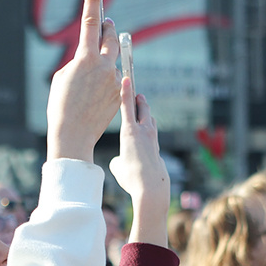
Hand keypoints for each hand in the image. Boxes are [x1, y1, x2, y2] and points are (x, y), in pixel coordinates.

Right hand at [45, 0, 120, 162]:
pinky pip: (114, 79)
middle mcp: (104, 66)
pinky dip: (106, 82)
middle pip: (111, 36)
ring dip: (104, 61)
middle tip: (105, 24)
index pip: (90, 20)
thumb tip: (89, 57)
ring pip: (113, 60)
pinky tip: (94, 95)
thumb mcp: (62, 76)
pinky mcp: (119, 93)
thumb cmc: (61, 105)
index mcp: (85, 58)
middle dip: (108, 28)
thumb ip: (78, 61)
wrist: (73, 134)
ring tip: (90, 78)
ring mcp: (114, 79)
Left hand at [109, 79, 169, 246]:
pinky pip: (129, 107)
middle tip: (136, 90)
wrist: (148, 185)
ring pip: (141, 108)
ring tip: (127, 79)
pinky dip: (126, 94)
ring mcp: (143, 130)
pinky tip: (123, 80)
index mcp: (148, 143)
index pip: (145, 125)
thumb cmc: (137, 182)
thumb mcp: (127, 171)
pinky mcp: (132, 129)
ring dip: (135, 96)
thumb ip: (122, 163)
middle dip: (141, 103)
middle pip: (145, 113)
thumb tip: (116, 162)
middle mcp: (149, 133)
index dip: (143, 116)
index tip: (141, 108)